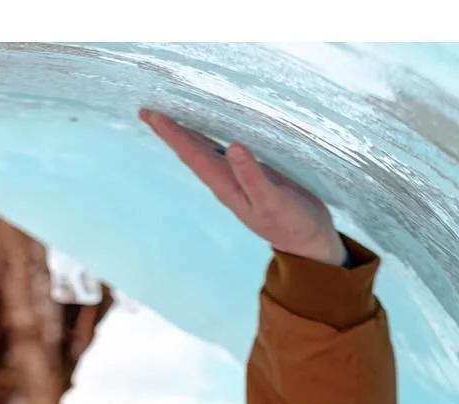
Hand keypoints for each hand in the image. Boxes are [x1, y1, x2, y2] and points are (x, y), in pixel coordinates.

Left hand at [140, 109, 344, 265]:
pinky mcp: (254, 168)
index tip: (151, 114)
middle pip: (193, 148)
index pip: (192, 154)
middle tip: (149, 108)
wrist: (310, 240)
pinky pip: (227, 144)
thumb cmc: (292, 224)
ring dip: (190, 128)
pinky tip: (213, 119)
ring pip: (208, 145)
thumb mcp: (272, 201)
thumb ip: (252, 176)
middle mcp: (227, 177)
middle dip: (172, 128)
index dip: (172, 133)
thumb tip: (233, 147)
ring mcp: (239, 173)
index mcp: (226, 185)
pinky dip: (216, 130)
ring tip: (172, 109)